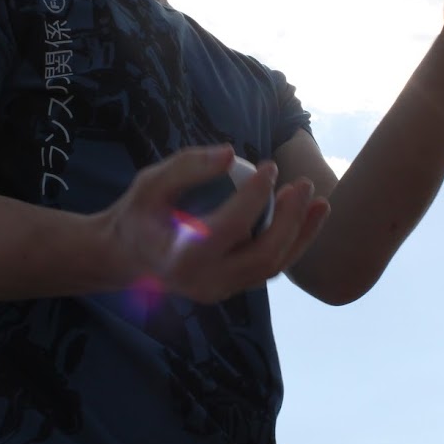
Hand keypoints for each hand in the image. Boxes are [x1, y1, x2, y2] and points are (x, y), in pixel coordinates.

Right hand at [101, 145, 329, 303]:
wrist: (124, 257)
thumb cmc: (137, 213)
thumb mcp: (151, 182)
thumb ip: (188, 166)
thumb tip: (232, 152)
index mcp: (181, 256)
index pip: (230, 227)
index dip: (255, 196)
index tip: (270, 166)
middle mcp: (204, 282)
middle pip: (262, 256)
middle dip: (291, 220)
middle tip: (304, 184)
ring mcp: (219, 291)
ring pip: (271, 268)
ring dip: (300, 235)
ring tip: (319, 202)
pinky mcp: (230, 289)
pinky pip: (267, 269)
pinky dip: (291, 244)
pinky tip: (305, 217)